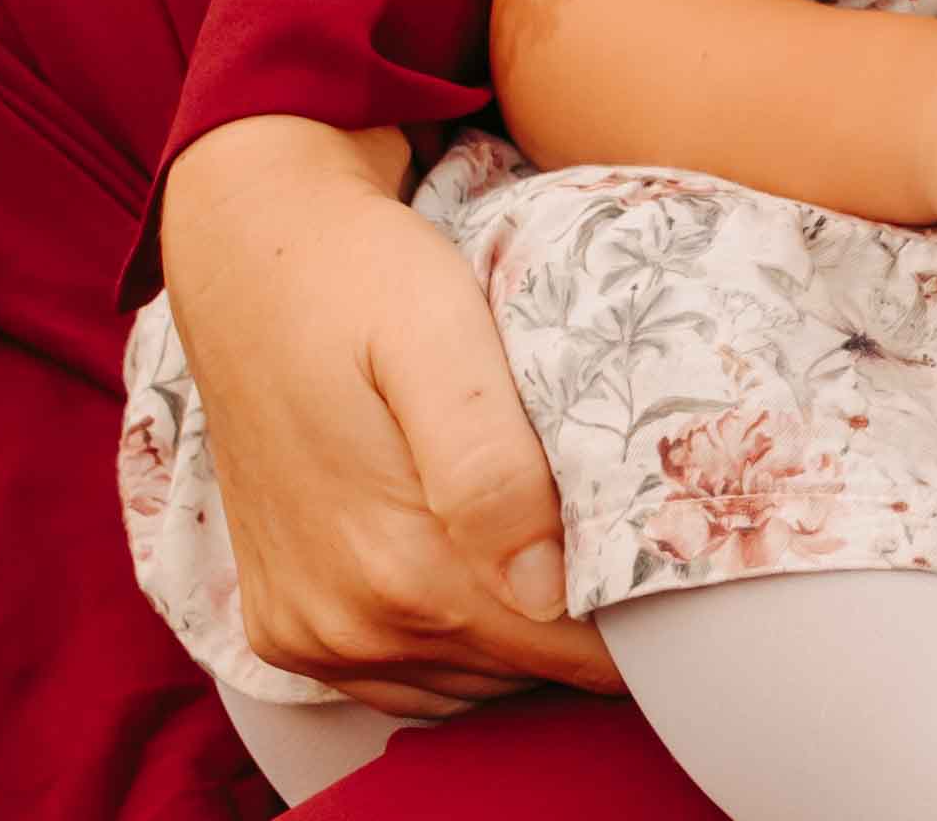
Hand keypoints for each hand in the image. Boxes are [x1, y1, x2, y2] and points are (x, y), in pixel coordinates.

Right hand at [157, 114, 620, 714]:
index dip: (638, 622)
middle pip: (520, 673)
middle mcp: (345, 624)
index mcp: (398, 567)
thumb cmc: (361, 277)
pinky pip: (400, 679)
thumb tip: (546, 592)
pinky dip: (457, 649)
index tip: (686, 569)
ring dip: (524, 641)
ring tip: (575, 554)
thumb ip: (490, 465)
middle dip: (589, 628)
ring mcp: (307, 634)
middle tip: (643, 545)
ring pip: (466, 684)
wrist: (250, 253)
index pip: (565, 653)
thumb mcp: (437, 333)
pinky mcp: (283, 625)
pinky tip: (493, 577)